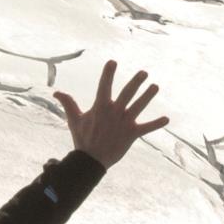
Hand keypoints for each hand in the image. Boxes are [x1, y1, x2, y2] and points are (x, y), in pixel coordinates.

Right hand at [52, 59, 167, 166]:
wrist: (91, 160)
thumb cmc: (83, 139)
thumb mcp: (74, 120)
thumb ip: (68, 103)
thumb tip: (56, 92)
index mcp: (100, 107)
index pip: (104, 86)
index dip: (108, 73)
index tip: (113, 62)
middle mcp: (114, 112)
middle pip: (127, 93)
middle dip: (136, 82)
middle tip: (144, 73)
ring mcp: (124, 123)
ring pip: (139, 106)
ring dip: (148, 96)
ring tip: (155, 86)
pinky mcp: (132, 134)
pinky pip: (146, 128)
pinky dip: (156, 124)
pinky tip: (166, 119)